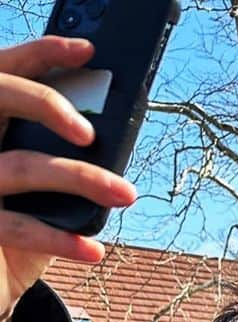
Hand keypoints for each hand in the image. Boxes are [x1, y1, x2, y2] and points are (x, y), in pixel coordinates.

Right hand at [0, 36, 137, 319]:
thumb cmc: (20, 222)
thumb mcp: (38, 183)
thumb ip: (58, 153)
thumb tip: (112, 133)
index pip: (5, 69)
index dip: (42, 53)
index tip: (88, 52)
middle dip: (46, 102)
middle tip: (90, 133)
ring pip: (23, 166)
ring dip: (82, 179)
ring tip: (124, 194)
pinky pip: (20, 227)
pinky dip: (62, 240)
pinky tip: (94, 250)